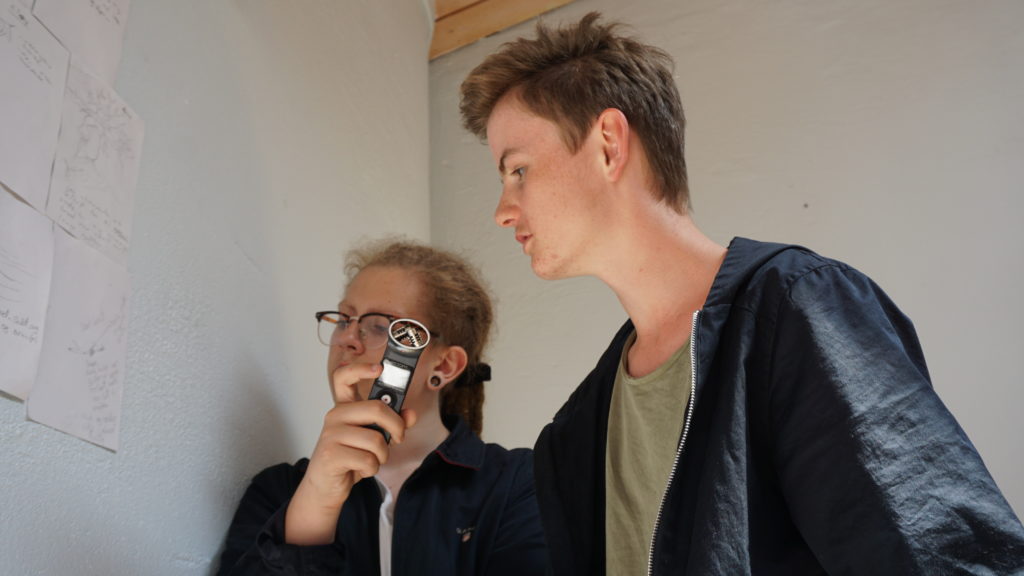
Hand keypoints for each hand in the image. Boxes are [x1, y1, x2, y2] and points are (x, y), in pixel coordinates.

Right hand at [284, 362, 415, 544]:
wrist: (325, 487)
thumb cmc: (349, 459)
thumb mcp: (373, 439)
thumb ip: (393, 424)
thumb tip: (410, 414)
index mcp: (345, 407)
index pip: (344, 377)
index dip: (361, 368)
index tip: (379, 368)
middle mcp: (336, 416)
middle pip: (377, 409)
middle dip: (396, 427)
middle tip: (399, 438)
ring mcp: (331, 435)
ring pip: (376, 440)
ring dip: (383, 455)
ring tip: (373, 459)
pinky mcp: (331, 454)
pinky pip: (367, 459)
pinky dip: (372, 469)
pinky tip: (361, 469)